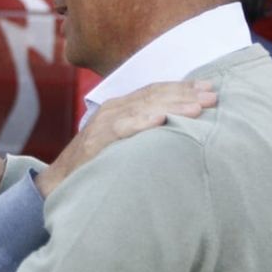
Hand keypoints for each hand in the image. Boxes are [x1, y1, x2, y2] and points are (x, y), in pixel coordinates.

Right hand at [35, 80, 217, 197]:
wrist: (57, 184)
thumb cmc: (94, 166)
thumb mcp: (121, 143)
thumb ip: (143, 132)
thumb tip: (178, 130)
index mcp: (120, 108)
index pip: (155, 91)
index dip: (182, 88)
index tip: (209, 87)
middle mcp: (112, 110)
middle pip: (153, 96)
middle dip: (185, 95)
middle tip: (213, 97)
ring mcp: (102, 125)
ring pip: (142, 108)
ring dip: (172, 106)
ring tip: (197, 108)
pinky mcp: (95, 142)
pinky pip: (121, 129)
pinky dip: (141, 123)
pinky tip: (161, 120)